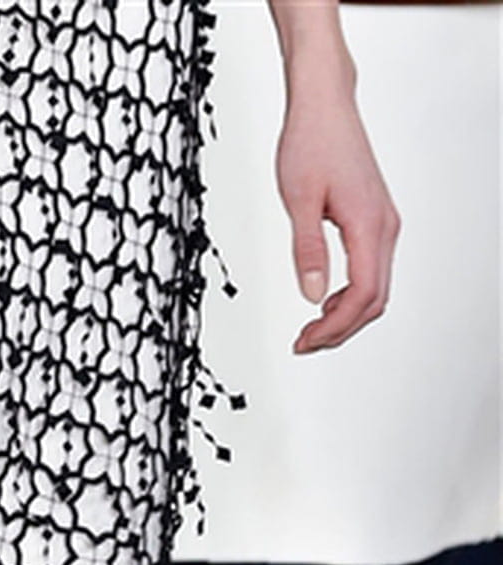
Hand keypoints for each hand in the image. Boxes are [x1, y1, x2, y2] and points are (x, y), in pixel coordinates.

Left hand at [276, 56, 398, 354]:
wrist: (324, 104)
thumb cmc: (311, 141)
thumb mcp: (298, 200)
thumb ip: (307, 250)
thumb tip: (311, 296)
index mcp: (368, 224)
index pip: (362, 295)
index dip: (334, 327)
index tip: (305, 341)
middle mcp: (384, 225)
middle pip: (374, 299)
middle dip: (340, 329)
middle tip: (304, 342)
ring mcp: (383, 222)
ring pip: (375, 287)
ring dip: (346, 314)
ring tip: (311, 328)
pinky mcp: (375, 218)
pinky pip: (371, 269)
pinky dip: (351, 294)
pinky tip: (325, 300)